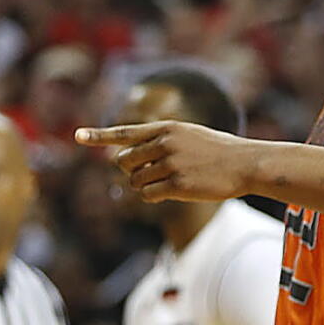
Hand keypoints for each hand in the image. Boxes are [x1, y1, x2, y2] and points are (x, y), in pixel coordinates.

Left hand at [74, 121, 252, 202]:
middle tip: (152, 173)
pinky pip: (148, 195)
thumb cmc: (220, 151)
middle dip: (132, 171)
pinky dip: (154, 196)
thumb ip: (161, 141)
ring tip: (168, 182)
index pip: (125, 132)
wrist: (246, 164)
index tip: (77, 136)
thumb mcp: (190, 135)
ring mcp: (170, 164)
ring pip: (135, 181)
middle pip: (125, 162)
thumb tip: (129, 160)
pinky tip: (170, 193)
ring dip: (145, 185)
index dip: (99, 135)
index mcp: (167, 128)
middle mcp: (165, 144)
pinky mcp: (177, 185)